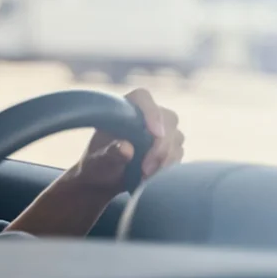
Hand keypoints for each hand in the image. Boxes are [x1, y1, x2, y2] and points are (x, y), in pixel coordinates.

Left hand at [70, 88, 184, 197]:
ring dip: (164, 159)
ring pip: (176, 137)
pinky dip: (169, 166)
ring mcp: (160, 129)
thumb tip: (126, 148)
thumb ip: (109, 154)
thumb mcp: (97, 163)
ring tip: (144, 176)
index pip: (142, 98)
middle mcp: (144, 115)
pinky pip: (179, 152)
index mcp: (122, 109)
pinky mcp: (170, 145)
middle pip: (167, 118)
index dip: (151, 112)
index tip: (156, 133)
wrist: (104, 180)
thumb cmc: (97, 166)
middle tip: (145, 169)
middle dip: (161, 146)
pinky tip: (152, 176)